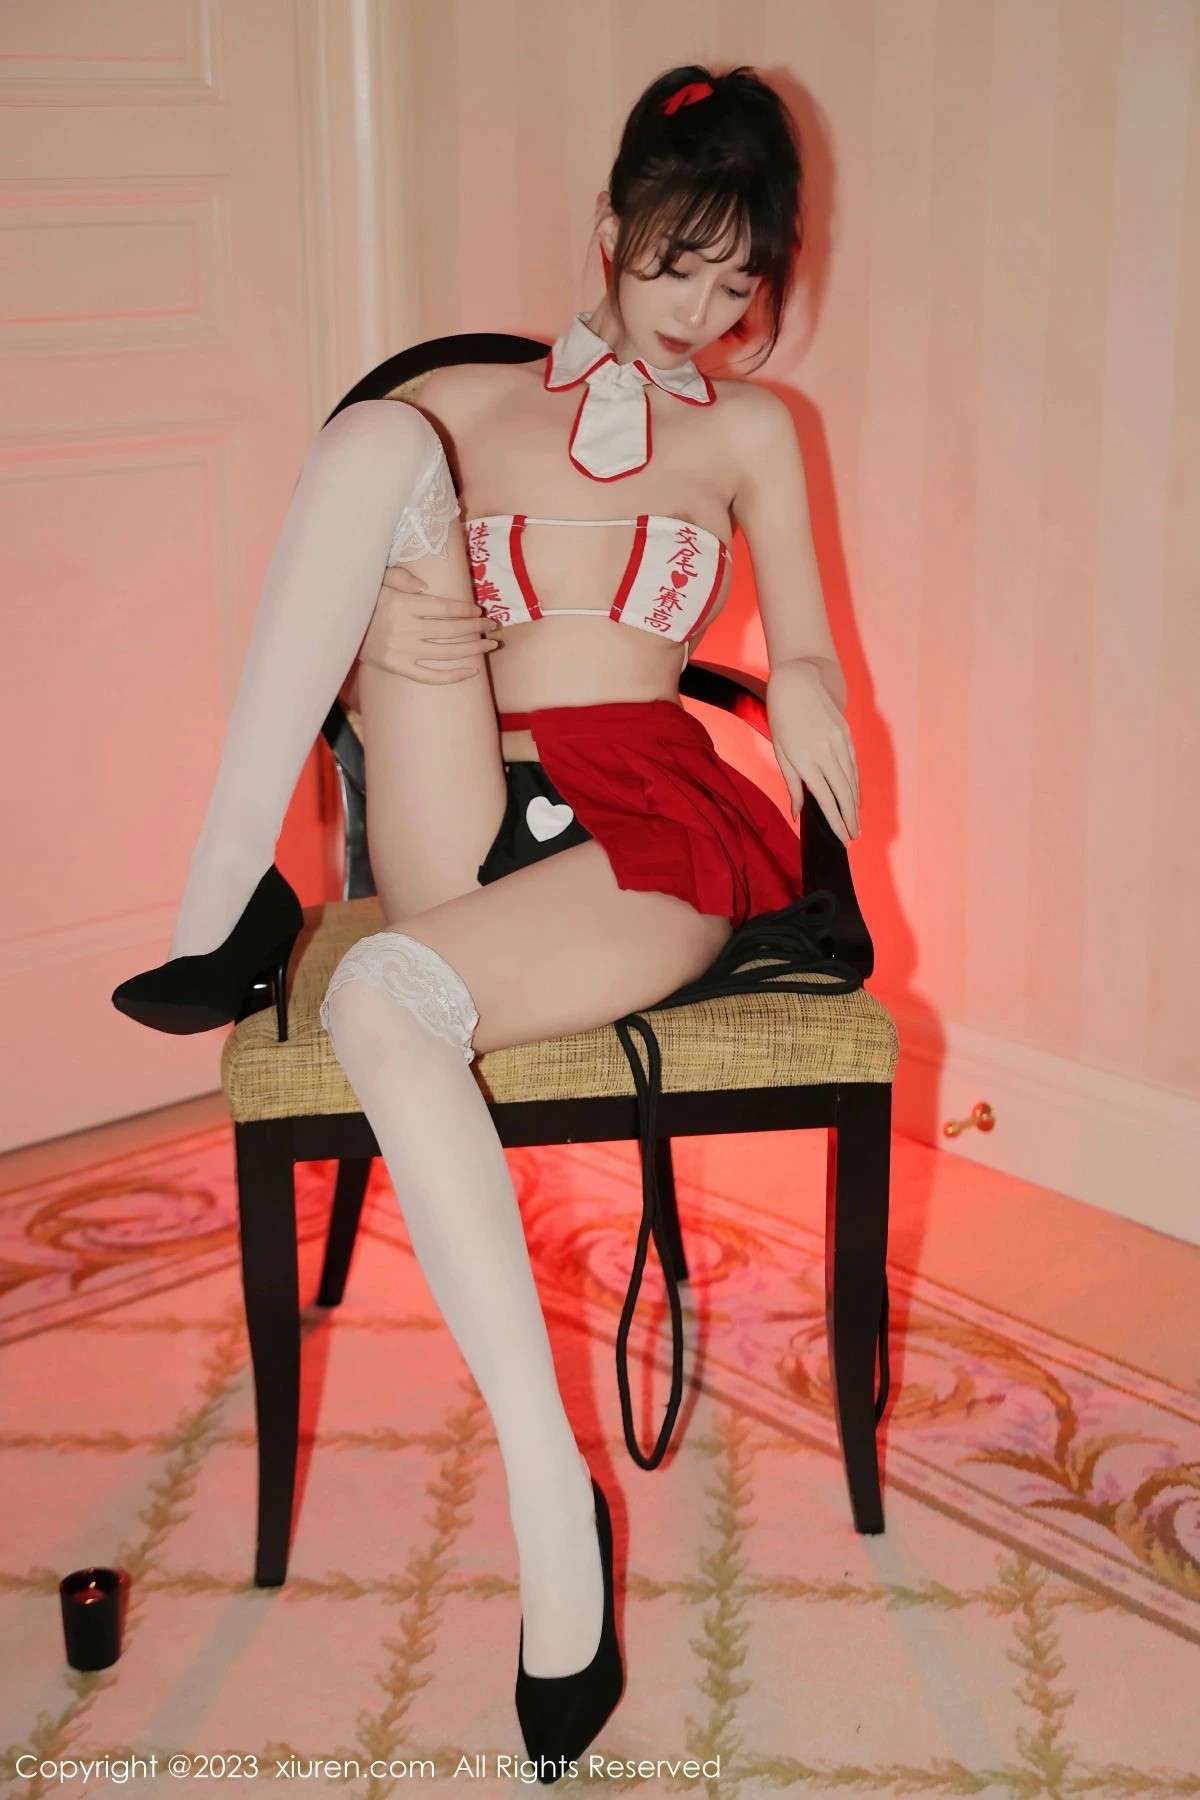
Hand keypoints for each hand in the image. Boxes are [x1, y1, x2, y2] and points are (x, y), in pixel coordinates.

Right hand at [357, 563, 500, 684]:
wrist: (339, 629)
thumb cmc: (363, 601)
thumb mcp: (377, 580)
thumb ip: (401, 577)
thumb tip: (426, 585)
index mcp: (403, 604)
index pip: (444, 607)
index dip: (465, 609)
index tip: (479, 611)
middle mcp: (405, 628)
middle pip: (451, 629)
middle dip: (477, 627)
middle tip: (493, 626)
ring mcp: (402, 651)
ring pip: (447, 652)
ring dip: (473, 649)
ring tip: (490, 646)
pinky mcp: (398, 668)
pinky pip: (431, 676)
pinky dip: (454, 676)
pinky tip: (472, 671)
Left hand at [766, 662, 860, 845]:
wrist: (798, 680)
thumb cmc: (782, 717)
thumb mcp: (780, 751)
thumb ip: (792, 784)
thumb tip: (798, 813)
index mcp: (804, 759)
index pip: (825, 799)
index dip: (836, 822)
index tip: (842, 839)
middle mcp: (825, 752)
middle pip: (843, 793)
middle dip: (850, 819)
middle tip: (854, 837)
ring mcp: (839, 742)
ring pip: (851, 780)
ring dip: (855, 805)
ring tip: (856, 823)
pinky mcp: (846, 734)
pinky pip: (853, 765)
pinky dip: (856, 783)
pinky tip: (855, 797)